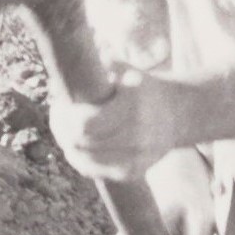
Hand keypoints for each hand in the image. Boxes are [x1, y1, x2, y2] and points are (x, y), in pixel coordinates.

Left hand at [49, 72, 184, 185]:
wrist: (177, 115)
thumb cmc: (142, 88)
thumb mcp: (126, 70)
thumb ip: (100, 66)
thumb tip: (71, 63)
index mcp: (134, 106)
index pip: (85, 124)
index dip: (65, 115)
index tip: (60, 102)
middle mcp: (138, 135)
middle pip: (80, 142)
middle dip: (62, 127)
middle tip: (57, 113)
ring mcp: (137, 157)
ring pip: (83, 159)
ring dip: (67, 143)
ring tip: (64, 128)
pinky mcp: (133, 172)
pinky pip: (94, 170)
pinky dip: (80, 158)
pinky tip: (75, 146)